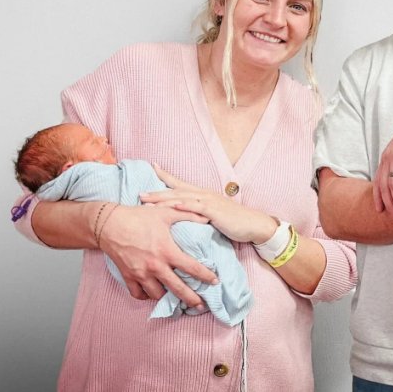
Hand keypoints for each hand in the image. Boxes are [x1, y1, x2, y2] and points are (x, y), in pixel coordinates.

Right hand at [98, 204, 216, 307]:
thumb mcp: (165, 213)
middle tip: (201, 305)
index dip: (206, 275)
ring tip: (175, 298)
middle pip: (177, 289)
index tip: (215, 281)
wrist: (109, 224)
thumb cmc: (138, 217)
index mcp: (167, 251)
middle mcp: (155, 266)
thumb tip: (207, 217)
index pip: (192, 267)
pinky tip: (152, 293)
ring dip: (167, 297)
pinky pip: (138, 294)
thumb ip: (188, 215)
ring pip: (157, 295)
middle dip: (191, 299)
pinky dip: (146, 296)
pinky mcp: (128, 276)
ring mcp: (140, 274)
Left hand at [143, 164, 277, 243]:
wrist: (253, 224)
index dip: (166, 176)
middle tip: (140, 194)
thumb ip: (199, 213)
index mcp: (202, 195)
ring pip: (182, 198)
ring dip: (164, 199)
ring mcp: (209, 201)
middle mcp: (203, 194)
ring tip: (149, 201)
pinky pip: (197, 207)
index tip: (152, 167)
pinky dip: (184, 205)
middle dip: (156, 192)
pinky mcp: (214, 211)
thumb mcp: (213, 215)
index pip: (180, 183)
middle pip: (175, 191)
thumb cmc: (234, 222)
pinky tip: (173, 205)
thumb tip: (184, 216)